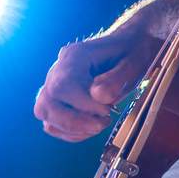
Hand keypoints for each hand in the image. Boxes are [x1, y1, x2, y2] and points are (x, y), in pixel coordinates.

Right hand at [35, 20, 163, 140]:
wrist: (128, 46)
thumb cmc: (132, 52)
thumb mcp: (134, 62)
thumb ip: (116, 78)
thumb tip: (98, 96)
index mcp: (76, 55)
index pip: (63, 85)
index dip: (82, 104)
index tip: (108, 110)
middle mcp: (58, 68)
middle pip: (47, 102)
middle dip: (75, 121)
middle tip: (105, 122)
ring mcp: (53, 84)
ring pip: (44, 112)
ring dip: (72, 128)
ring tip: (100, 123)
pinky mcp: (56, 100)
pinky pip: (51, 122)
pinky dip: (70, 132)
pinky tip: (91, 127)